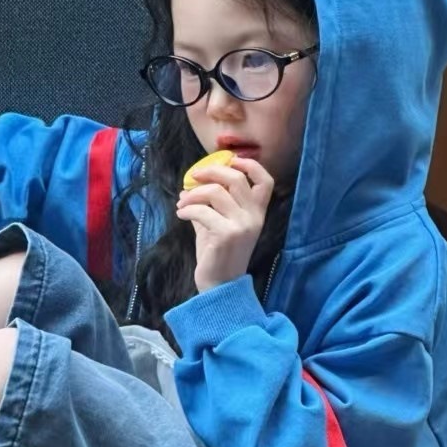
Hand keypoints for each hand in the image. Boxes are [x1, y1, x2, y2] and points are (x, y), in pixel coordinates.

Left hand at [175, 156, 274, 292]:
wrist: (219, 286)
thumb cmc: (218, 254)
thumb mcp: (218, 225)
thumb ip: (211, 204)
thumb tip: (189, 184)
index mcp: (257, 213)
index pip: (266, 181)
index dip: (250, 165)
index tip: (230, 160)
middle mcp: (254, 217)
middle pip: (236, 179)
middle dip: (211, 172)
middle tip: (193, 177)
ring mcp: (242, 226)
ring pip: (216, 192)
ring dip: (193, 194)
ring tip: (181, 202)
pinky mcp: (226, 235)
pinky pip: (202, 211)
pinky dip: (187, 209)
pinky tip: (181, 214)